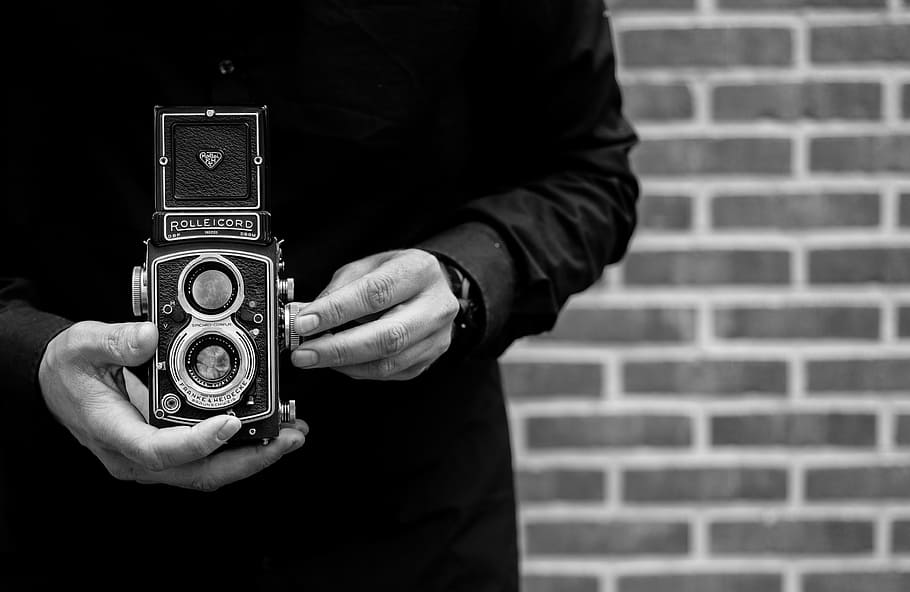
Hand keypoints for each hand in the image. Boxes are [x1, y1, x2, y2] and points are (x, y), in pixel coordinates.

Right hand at [38, 320, 307, 491]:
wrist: (58, 382)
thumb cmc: (68, 367)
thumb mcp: (81, 344)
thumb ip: (113, 340)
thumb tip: (150, 335)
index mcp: (112, 432)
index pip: (158, 450)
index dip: (198, 442)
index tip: (232, 423)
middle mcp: (134, 456)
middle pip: (197, 473)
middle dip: (247, 460)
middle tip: (287, 439)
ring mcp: (152, 458)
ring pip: (207, 472)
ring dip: (252, 458)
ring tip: (290, 436)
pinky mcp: (166, 450)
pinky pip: (207, 461)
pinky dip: (240, 450)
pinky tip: (269, 434)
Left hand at [290, 249, 458, 379]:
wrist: (433, 287)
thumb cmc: (397, 274)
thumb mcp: (367, 266)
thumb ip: (338, 289)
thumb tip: (306, 315)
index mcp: (420, 271)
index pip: (376, 293)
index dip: (336, 311)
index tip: (304, 323)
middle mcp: (436, 306)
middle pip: (387, 335)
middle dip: (338, 348)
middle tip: (304, 352)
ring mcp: (436, 336)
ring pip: (388, 361)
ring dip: (344, 363)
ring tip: (314, 357)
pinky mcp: (429, 359)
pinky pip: (389, 373)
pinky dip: (358, 370)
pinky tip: (339, 362)